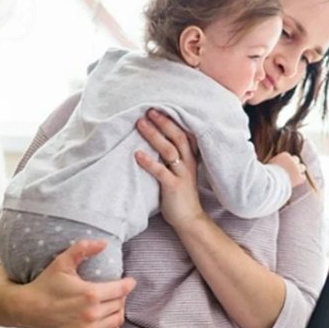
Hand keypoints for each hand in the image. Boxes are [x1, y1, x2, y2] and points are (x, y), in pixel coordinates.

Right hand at [0, 239, 135, 327]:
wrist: (27, 308)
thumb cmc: (45, 284)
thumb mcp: (62, 262)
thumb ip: (83, 249)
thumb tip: (103, 243)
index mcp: (90, 293)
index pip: (122, 289)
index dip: (128, 284)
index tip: (129, 282)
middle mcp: (92, 314)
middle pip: (120, 305)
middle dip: (120, 297)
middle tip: (115, 292)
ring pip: (116, 321)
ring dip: (117, 312)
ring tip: (111, 306)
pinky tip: (109, 324)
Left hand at [134, 109, 205, 228]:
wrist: (190, 219)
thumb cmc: (181, 195)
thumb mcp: (180, 172)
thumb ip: (173, 158)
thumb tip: (155, 141)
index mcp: (191, 158)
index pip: (185, 133)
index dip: (173, 120)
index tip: (160, 107)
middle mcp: (188, 163)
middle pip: (177, 136)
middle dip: (163, 122)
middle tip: (148, 111)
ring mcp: (182, 174)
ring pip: (169, 150)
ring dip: (154, 136)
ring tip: (140, 124)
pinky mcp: (173, 186)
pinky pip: (161, 171)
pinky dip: (148, 162)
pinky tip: (137, 154)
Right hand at [268, 152, 306, 187]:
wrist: (271, 181)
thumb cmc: (266, 174)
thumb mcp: (268, 165)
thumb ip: (273, 164)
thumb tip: (270, 165)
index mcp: (284, 155)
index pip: (288, 156)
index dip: (286, 161)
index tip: (283, 166)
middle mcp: (292, 160)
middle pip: (296, 159)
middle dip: (293, 164)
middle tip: (289, 170)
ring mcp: (297, 168)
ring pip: (302, 167)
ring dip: (298, 171)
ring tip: (293, 176)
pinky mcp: (299, 177)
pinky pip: (303, 177)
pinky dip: (300, 179)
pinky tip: (295, 182)